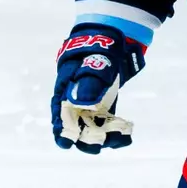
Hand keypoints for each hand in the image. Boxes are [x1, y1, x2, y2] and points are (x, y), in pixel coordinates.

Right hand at [52, 26, 144, 152]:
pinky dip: (114, 129)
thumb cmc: (99, 47)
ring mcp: (90, 101)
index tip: (64, 144)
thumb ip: (88, 80)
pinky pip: (106, 119)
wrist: (112, 38)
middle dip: (84, 137)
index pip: (60, 110)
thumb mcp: (95, 61)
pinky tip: (125, 137)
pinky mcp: (104, 103)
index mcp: (66, 85)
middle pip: (75, 121)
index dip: (61, 128)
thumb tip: (82, 102)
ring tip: (115, 143)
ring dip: (101, 135)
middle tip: (93, 149)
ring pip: (92, 123)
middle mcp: (75, 96)